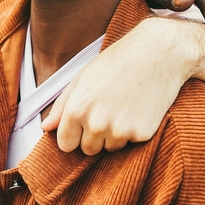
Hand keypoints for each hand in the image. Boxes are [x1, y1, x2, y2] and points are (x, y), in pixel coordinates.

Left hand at [41, 19, 193, 153]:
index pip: (66, 145)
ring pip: (110, 147)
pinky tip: (139, 108)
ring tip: (124, 106)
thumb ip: (62, 105)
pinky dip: (134, 130)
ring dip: (115, 134)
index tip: (82, 125)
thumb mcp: (83, 78)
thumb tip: (45, 127)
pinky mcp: (142, 134)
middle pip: (88, 149)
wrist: (158, 54)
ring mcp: (120, 131)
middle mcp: (97, 124)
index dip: (73, 135)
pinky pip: (131, 143)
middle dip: (95, 135)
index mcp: (77, 110)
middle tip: (108, 110)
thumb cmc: (118, 62)